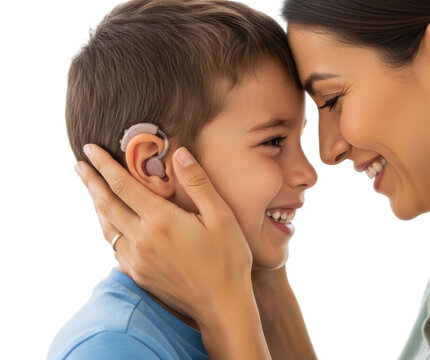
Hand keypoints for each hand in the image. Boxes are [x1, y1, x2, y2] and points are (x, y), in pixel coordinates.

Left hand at [74, 144, 252, 328]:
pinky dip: (109, 230)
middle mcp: (142, 240)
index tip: (90, 149)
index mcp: (160, 221)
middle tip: (79, 165)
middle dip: (90, 182)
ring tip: (92, 191)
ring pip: (107, 228)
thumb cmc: (227, 258)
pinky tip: (114, 226)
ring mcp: (137, 260)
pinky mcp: (139, 275)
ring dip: (97, 206)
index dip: (104, 165)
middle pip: (106, 205)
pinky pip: (115, 248)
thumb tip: (179, 154)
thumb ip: (198, 183)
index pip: (122, 185)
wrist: (221, 305)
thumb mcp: (221, 216)